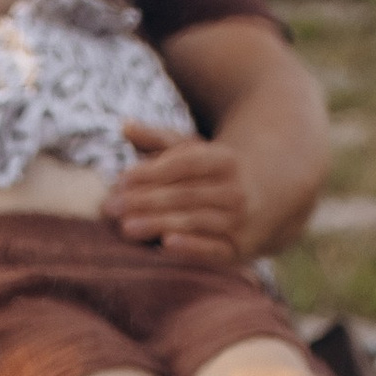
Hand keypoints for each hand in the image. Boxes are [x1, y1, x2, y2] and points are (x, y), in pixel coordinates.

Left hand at [105, 125, 256, 265]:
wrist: (265, 203)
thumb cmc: (214, 176)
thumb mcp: (194, 153)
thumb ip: (160, 141)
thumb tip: (126, 126)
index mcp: (225, 160)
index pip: (184, 164)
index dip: (151, 171)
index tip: (120, 180)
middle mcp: (235, 190)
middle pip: (184, 194)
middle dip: (144, 201)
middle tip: (110, 208)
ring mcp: (239, 220)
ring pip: (194, 220)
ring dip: (158, 224)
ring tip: (126, 228)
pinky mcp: (238, 249)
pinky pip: (213, 249)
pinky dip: (191, 247)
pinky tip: (165, 244)